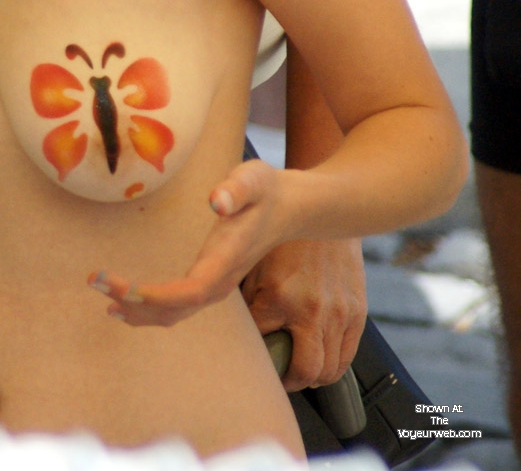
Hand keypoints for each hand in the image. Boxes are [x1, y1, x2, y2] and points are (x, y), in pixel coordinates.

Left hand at [88, 158, 287, 326]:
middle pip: (175, 308)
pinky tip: (122, 305)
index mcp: (226, 259)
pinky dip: (147, 310)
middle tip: (94, 280)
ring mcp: (215, 286)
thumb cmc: (266, 189)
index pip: (191, 290)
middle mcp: (219, 281)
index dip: (157, 296)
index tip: (124, 288)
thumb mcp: (254, 178)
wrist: (289, 208)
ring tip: (101, 294)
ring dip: (136, 309)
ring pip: (173, 313)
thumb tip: (217, 202)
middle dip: (133, 301)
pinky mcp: (208, 283)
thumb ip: (237, 188)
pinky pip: (176, 308)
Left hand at [241, 237, 365, 390]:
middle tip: (275, 374)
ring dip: (311, 376)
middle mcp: (312, 309)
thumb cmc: (283, 235)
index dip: (251, 349)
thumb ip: (244, 293)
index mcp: (280, 295)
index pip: (260, 342)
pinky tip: (319, 357)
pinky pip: (347, 357)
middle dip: (287, 379)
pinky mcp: (358, 312)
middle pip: (303, 371)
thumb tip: (231, 322)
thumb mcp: (254, 260)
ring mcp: (339, 313)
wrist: (327, 210)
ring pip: (328, 371)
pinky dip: (332, 366)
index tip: (245, 351)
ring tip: (295, 367)